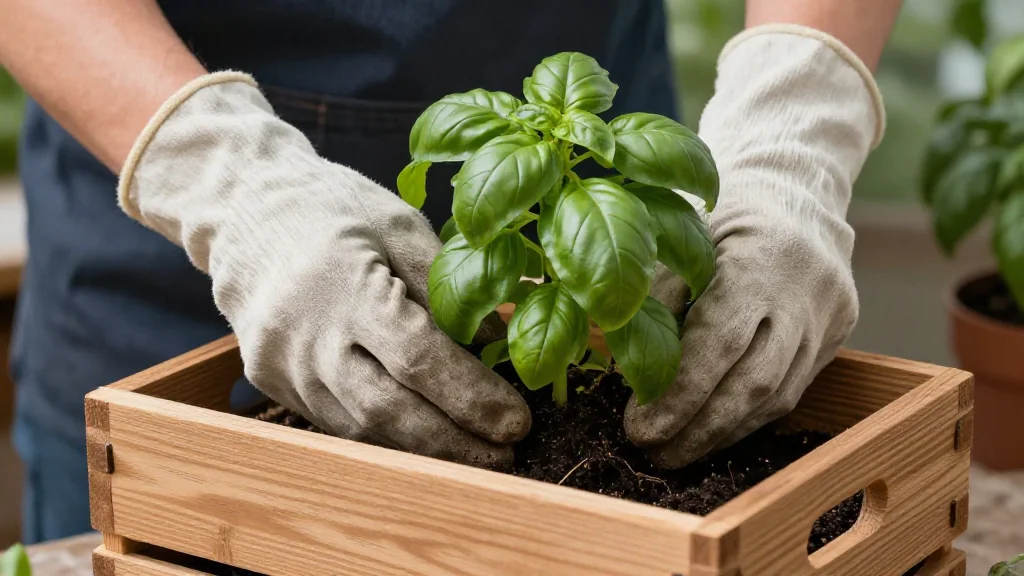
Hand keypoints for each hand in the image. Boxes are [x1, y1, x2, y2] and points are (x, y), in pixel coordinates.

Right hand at [117, 73, 530, 466]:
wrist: (244, 211)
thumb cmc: (333, 208)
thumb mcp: (400, 225)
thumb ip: (451, 286)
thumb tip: (501, 343)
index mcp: (346, 286)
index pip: (418, 358)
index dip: (471, 397)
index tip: (516, 420)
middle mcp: (308, 336)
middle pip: (388, 411)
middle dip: (454, 443)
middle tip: (506, 456)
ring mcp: (283, 366)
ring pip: (361, 430)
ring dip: (424, 453)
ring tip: (475, 456)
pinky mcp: (272, 383)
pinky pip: (337, 424)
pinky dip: (386, 438)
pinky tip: (424, 441)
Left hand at [624, 26, 884, 467]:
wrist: (796, 188)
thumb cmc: (722, 209)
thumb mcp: (680, 228)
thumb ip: (653, 291)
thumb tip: (619, 364)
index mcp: (760, 259)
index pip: (719, 343)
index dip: (679, 395)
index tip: (638, 429)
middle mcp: (803, 293)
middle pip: (754, 383)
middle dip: (698, 429)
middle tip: (649, 455)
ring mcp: (828, 317)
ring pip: (778, 396)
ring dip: (721, 433)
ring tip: (673, 453)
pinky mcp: (838, 334)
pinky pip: (793, 390)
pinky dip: (748, 418)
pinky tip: (712, 432)